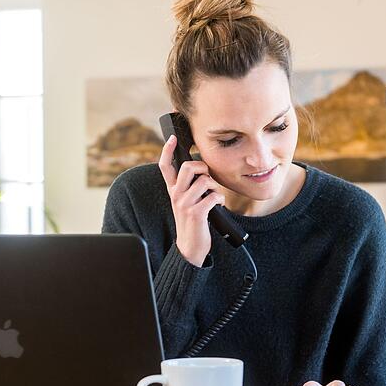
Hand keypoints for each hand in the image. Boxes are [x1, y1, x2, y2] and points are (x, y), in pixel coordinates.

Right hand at [158, 135, 224, 266]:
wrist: (190, 247)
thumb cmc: (193, 222)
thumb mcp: (185, 202)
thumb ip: (189, 187)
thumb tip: (201, 170)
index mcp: (173, 190)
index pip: (165, 167)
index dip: (167, 151)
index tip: (172, 138)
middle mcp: (176, 195)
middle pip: (188, 167)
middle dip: (203, 167)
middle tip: (207, 178)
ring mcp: (185, 204)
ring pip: (204, 181)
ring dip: (214, 187)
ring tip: (213, 197)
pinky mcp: (196, 213)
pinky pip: (214, 196)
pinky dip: (220, 199)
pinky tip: (218, 206)